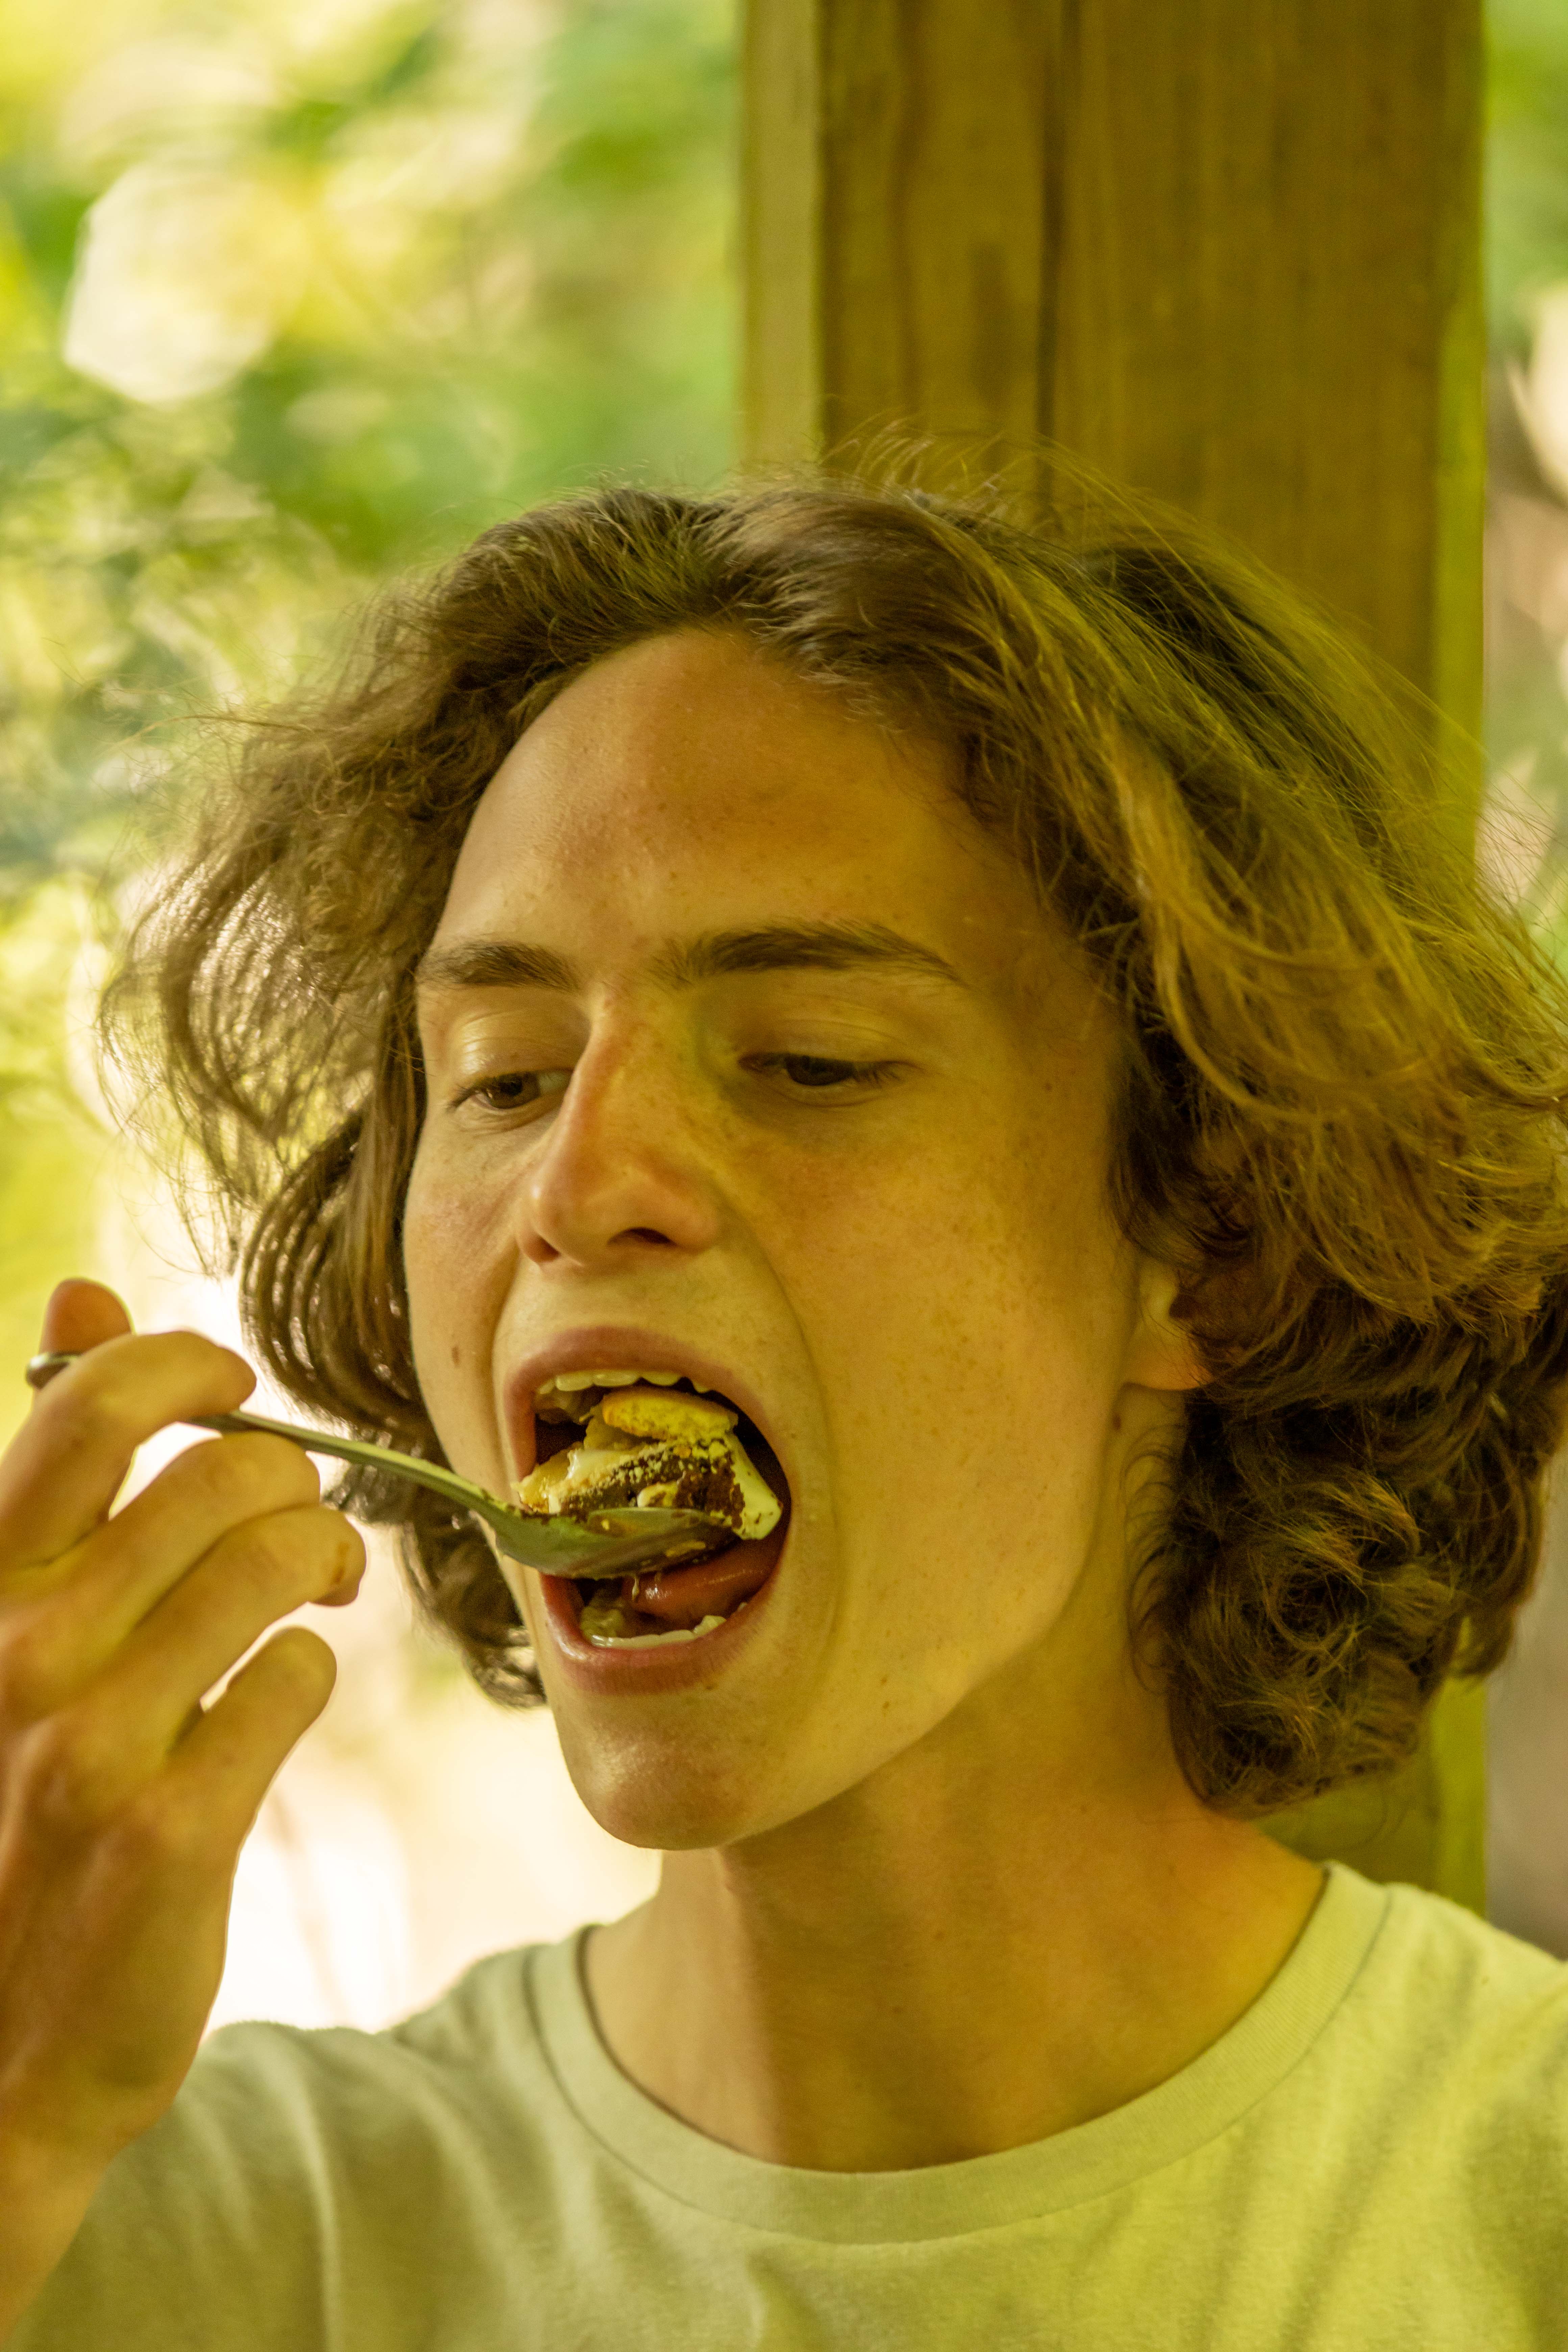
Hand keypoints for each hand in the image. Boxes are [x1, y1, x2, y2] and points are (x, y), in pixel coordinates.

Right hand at [0, 1278, 363, 2327]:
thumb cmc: (12, 1790)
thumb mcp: (5, 1613)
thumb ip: (49, 1464)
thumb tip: (83, 1293)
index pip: (88, 1404)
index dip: (185, 1362)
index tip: (231, 1382)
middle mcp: (23, 1648)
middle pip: (221, 1472)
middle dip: (288, 1480)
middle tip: (293, 1523)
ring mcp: (94, 1741)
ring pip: (276, 1559)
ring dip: (320, 1559)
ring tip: (312, 1592)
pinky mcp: (171, 1827)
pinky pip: (296, 1683)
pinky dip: (307, 1675)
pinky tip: (273, 1704)